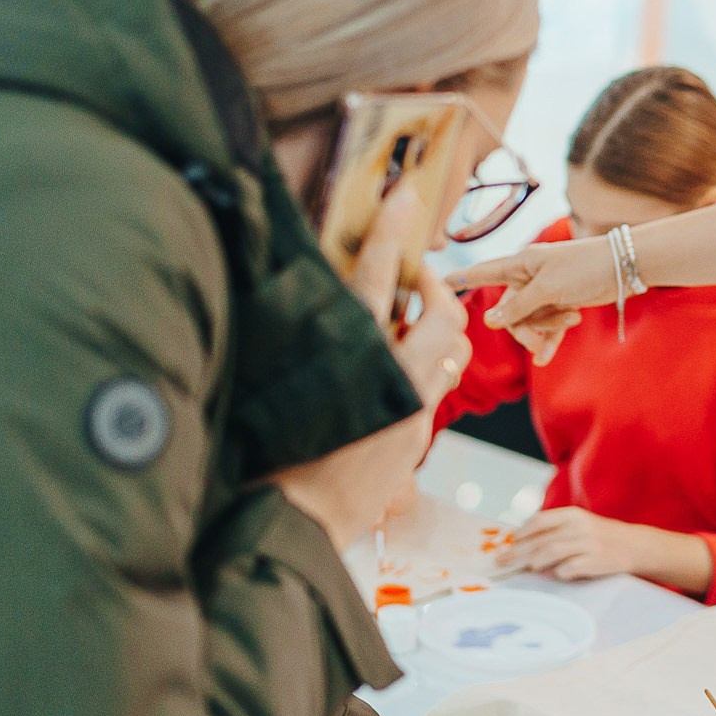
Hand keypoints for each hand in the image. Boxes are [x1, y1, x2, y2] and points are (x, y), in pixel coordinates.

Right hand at [273, 184, 471, 549]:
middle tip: (414, 277)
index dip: (393, 230)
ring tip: (407, 324)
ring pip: (451, 351)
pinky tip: (396, 373)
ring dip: (437, 330)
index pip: (377, 275)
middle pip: (442, 312)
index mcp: (349, 351)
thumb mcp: (276, 377)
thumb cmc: (265, 449)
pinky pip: (435, 388)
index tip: (406, 196)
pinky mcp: (416, 435)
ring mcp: (411, 407)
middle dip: (434, 287)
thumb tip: (312, 297)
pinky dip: (424, 370)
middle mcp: (391, 375)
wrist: (292, 520)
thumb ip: (303, 333)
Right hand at [447, 237, 617, 345]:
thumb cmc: (584, 267)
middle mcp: (529, 277)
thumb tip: (489, 321)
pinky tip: (547, 358)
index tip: (438, 281)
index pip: (483, 272)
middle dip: (523, 327)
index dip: (462, 278)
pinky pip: (547, 326)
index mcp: (520, 264)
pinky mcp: (562, 303)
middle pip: (509, 311)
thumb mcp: (548, 288)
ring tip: (570, 320)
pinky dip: (550, 339)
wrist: (624, 266)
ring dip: (545, 328)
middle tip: (539, 338)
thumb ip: (518, 306)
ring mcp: (546, 291)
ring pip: (530, 321)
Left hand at [514, 508, 652, 582]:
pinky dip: (558, 573)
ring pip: (551, 552)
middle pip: (541, 539)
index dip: (522, 533)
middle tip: (503, 560)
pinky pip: (568, 568)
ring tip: (531, 567)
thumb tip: (523, 544)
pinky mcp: (595, 560)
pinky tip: (556, 574)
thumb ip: (556, 530)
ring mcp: (588, 544)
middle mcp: (579, 526)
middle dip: (518, 551)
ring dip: (536, 561)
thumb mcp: (580, 524)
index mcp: (573, 514)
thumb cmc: (601, 536)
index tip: (510, 543)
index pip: (540, 521)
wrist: (635, 545)